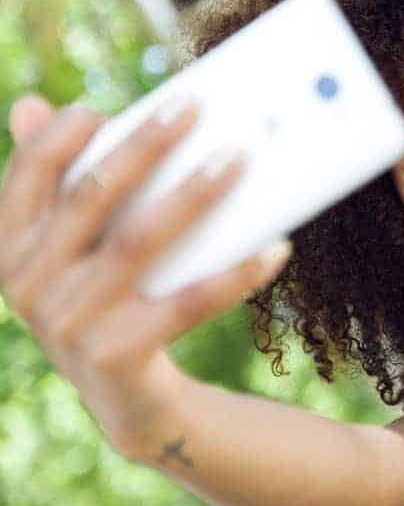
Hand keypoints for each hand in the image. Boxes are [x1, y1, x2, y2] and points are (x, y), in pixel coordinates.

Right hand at [0, 92, 292, 457]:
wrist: (135, 401)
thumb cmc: (111, 301)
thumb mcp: (77, 249)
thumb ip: (64, 184)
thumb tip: (28, 104)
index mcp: (11, 248)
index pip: (27, 174)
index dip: (60, 135)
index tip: (102, 106)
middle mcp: (27, 286)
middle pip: (92, 196)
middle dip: (143, 145)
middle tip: (192, 107)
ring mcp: (68, 325)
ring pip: (138, 240)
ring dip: (193, 194)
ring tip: (238, 159)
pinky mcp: (116, 357)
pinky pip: (187, 303)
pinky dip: (235, 274)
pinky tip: (275, 247)